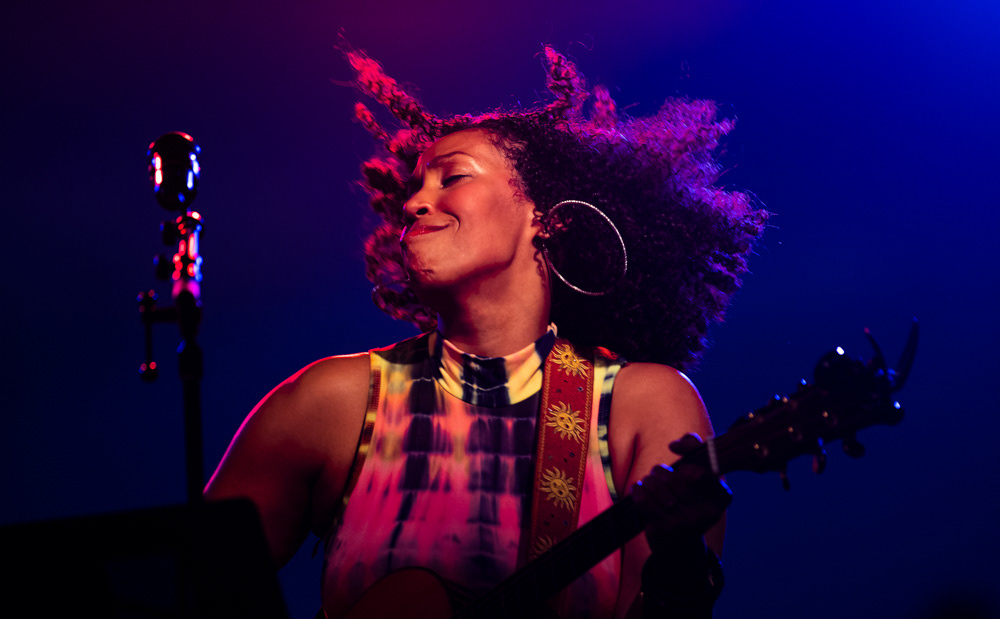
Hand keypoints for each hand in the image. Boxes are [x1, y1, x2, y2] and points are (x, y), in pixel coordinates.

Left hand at [630, 433, 731, 555]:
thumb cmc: (688, 504)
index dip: (687, 453)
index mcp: (722, 497)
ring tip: (647, 483)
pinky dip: (638, 491)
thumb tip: (674, 445)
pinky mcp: (667, 530)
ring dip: (648, 481)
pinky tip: (638, 490)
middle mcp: (709, 512)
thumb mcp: (697, 482)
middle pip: (675, 476)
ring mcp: (687, 523)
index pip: (704, 467)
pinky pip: (645, 500)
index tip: (674, 452)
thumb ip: (694, 452)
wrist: (680, 548)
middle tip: (657, 474)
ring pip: (658, 486)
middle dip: (660, 471)